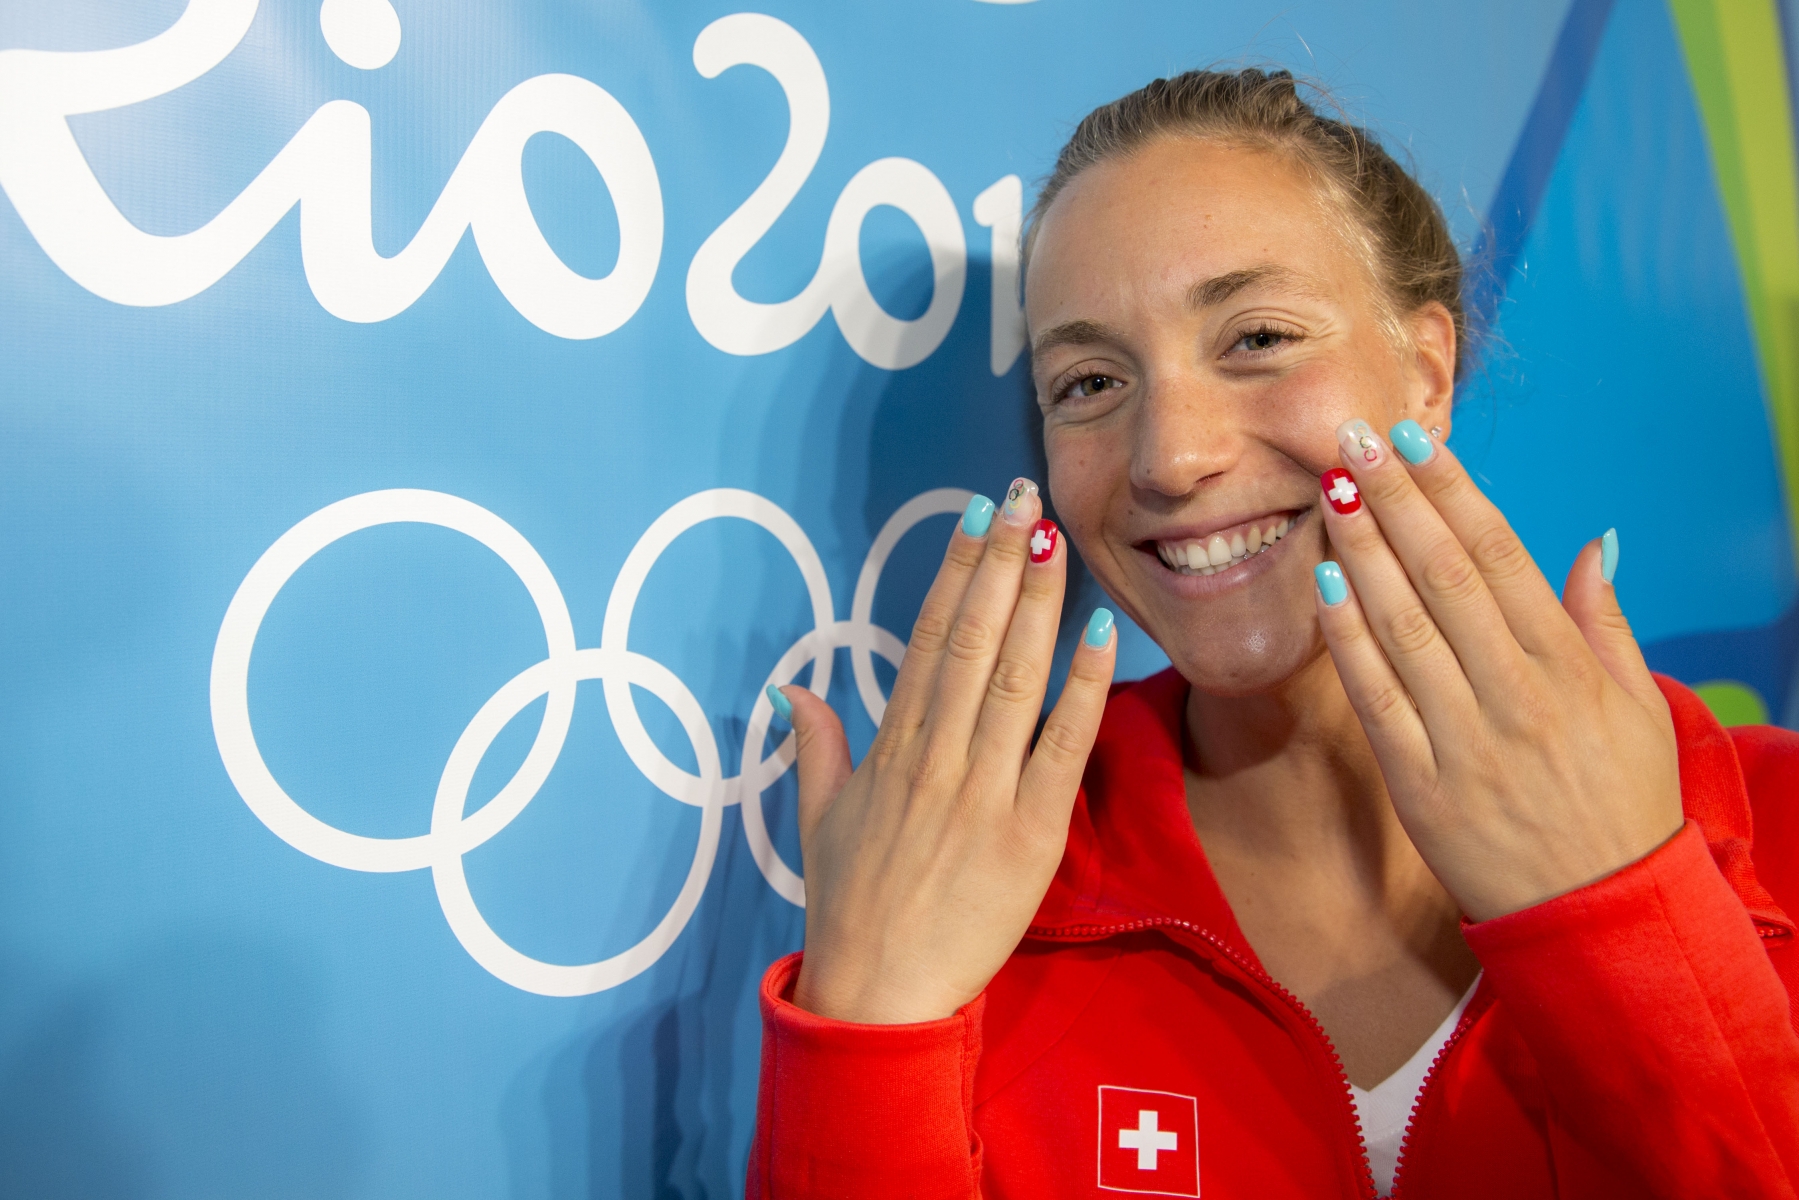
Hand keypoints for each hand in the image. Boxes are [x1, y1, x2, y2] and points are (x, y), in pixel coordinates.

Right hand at [778, 481, 1116, 1023]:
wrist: (878, 996)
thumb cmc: (850, 909)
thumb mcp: (817, 821)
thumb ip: (816, 747)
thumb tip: (794, 687)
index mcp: (891, 749)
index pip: (927, 638)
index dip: (954, 571)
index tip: (975, 517)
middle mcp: (936, 757)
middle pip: (974, 641)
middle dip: (1002, 564)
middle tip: (1025, 500)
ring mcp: (983, 793)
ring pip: (1015, 679)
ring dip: (1039, 605)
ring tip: (1059, 542)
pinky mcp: (1029, 835)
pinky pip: (1062, 748)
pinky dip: (1083, 690)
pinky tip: (1099, 635)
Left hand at [1315, 420, 1682, 921]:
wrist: (1602, 917)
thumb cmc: (1623, 803)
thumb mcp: (1640, 707)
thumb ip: (1609, 620)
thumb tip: (1593, 540)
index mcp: (1568, 667)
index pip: (1501, 556)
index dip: (1452, 491)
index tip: (1413, 439)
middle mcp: (1517, 694)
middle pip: (1444, 575)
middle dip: (1394, 500)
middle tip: (1351, 439)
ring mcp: (1466, 741)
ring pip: (1404, 627)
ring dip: (1361, 553)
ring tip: (1329, 491)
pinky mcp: (1422, 787)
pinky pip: (1377, 700)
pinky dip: (1349, 641)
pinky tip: (1322, 586)